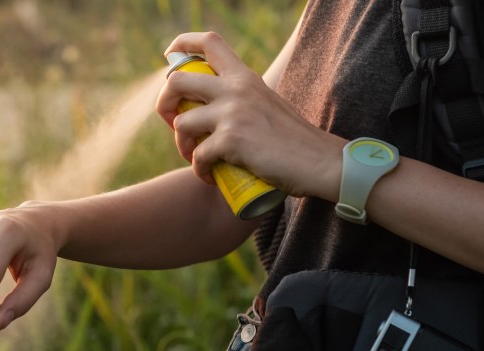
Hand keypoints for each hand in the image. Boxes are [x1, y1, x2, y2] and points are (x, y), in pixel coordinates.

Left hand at [156, 32, 345, 200]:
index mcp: (245, 76)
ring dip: (182, 145)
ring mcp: (233, 113)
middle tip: (173, 123)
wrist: (319, 162)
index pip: (208, 42)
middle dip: (164, 103)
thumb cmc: (294, 140)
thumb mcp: (266, 103)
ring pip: (181, 122)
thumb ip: (243, 99)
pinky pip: (198, 156)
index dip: (181, 45)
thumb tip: (213, 109)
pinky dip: (199, 170)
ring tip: (195, 157)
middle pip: (176, 80)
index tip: (169, 58)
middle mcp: (236, 88)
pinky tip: (209, 176)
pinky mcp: (232, 141)